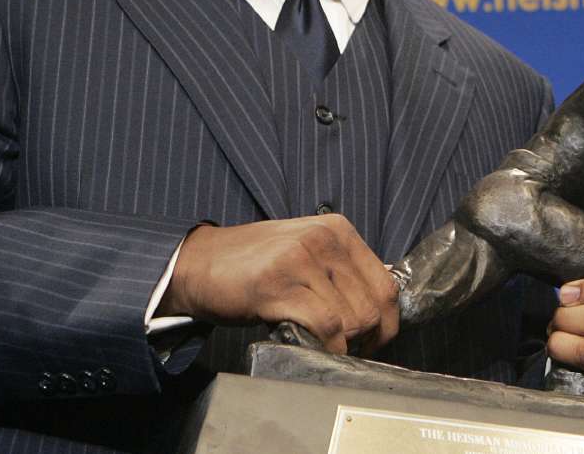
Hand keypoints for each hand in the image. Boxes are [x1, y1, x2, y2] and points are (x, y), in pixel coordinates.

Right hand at [158, 215, 399, 354]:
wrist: (197, 263)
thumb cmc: (252, 265)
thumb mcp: (304, 252)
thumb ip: (339, 271)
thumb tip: (376, 310)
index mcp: (337, 229)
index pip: (387, 284)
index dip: (387, 323)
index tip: (375, 342)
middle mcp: (324, 239)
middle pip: (373, 306)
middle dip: (367, 340)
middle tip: (350, 353)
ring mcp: (301, 259)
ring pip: (353, 318)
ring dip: (345, 346)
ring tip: (329, 350)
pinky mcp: (279, 285)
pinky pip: (325, 326)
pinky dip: (328, 347)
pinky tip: (314, 348)